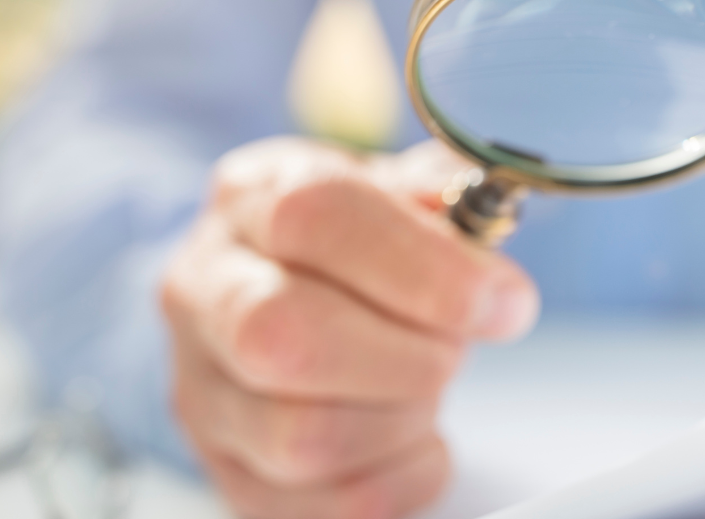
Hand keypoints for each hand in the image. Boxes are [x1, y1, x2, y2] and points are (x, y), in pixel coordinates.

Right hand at [160, 137, 539, 518]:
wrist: (283, 298)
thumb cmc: (355, 246)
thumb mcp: (395, 192)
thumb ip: (444, 199)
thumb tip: (484, 231)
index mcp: (249, 197)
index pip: (316, 216)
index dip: (425, 266)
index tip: (501, 303)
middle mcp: (204, 289)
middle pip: (283, 336)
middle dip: (405, 356)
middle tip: (455, 351)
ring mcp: (203, 390)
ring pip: (301, 437)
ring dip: (402, 420)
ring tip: (428, 390)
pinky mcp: (230, 472)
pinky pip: (327, 506)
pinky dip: (402, 479)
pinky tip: (417, 440)